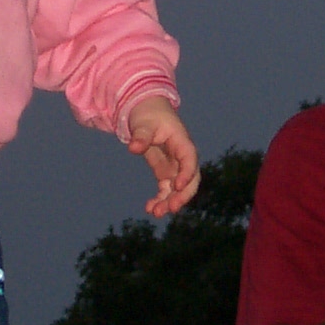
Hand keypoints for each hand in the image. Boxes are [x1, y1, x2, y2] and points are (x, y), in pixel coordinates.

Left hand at [124, 95, 198, 216]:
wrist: (146, 112)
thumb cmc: (148, 114)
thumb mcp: (143, 122)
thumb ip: (141, 136)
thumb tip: (134, 148)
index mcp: (181, 141)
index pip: (189, 158)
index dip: (187, 173)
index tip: (177, 186)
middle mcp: (182, 156)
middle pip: (190, 178)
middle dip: (183, 195)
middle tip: (171, 208)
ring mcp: (175, 166)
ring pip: (179, 189)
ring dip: (170, 202)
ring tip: (155, 213)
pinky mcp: (165, 172)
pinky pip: (167, 190)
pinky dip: (160, 199)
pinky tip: (149, 208)